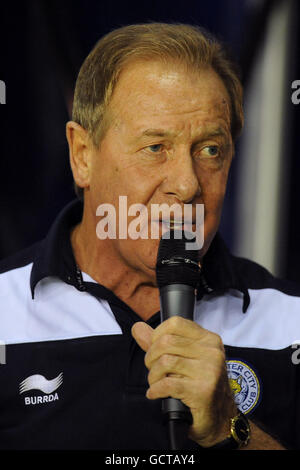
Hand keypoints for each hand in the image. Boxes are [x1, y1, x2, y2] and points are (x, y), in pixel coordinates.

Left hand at [131, 316, 237, 446]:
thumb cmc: (199, 384)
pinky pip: (167, 384)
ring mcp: (209, 371)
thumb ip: (159, 342)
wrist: (219, 417)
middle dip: (151, 358)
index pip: (175, 323)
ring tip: (155, 383)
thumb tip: (137, 327)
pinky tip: (155, 393)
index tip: (154, 349)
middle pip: (166, 342)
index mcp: (209, 339)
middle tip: (153, 370)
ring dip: (153, 376)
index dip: (157, 335)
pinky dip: (155, 390)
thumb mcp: (183, 358)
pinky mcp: (202, 391)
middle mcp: (212, 352)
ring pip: (165, 362)